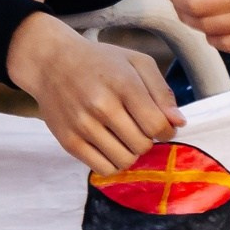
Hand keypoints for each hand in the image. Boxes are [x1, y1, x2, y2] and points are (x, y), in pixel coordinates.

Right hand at [6, 14, 181, 173]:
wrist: (51, 62)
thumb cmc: (99, 61)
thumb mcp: (136, 62)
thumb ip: (161, 91)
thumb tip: (178, 123)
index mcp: (123, 83)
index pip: (157, 125)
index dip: (166, 130)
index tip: (161, 125)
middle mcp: (101, 106)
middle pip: (142, 145)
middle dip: (147, 140)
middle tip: (138, 127)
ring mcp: (82, 125)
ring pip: (124, 160)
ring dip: (131, 153)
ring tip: (124, 137)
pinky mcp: (68, 141)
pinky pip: (103, 169)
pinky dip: (112, 162)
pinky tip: (110, 146)